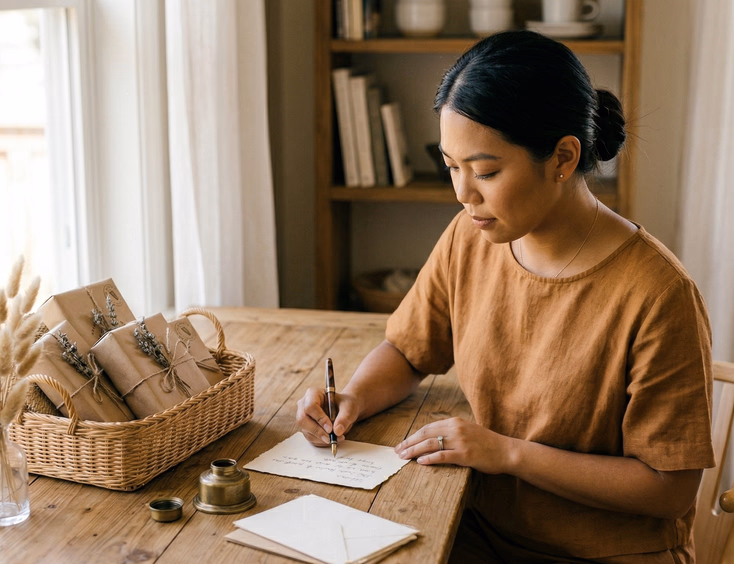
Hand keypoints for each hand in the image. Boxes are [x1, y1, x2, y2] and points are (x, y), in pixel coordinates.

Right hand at [296, 387, 359, 446]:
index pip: (310, 406)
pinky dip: (320, 441)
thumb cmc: (345, 404)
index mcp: (313, 393)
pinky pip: (310, 437)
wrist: (344, 409)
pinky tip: (331, 439)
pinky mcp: (306, 427)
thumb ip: (344, 417)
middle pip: (302, 420)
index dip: (319, 418)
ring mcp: (303, 416)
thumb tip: (337, 431)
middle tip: (330, 438)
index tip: (330, 428)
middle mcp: (304, 404)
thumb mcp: (349, 407)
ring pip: (306, 430)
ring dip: (320, 438)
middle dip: (317, 431)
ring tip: (336, 438)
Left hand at [394, 417, 514, 474]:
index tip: (403, 443)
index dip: (413, 436)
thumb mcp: (467, 430)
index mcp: (455, 422)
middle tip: (397, 451)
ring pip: (431, 444)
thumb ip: (451, 431)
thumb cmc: (487, 443)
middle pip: (425, 434)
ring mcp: (460, 441)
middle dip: (409, 443)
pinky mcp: (465, 454)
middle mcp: (455, 429)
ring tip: (404, 457)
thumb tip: (432, 437)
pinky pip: (443, 456)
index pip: (428, 427)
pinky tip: (421, 462)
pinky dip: (430, 458)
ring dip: (414, 451)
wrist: (506, 450)